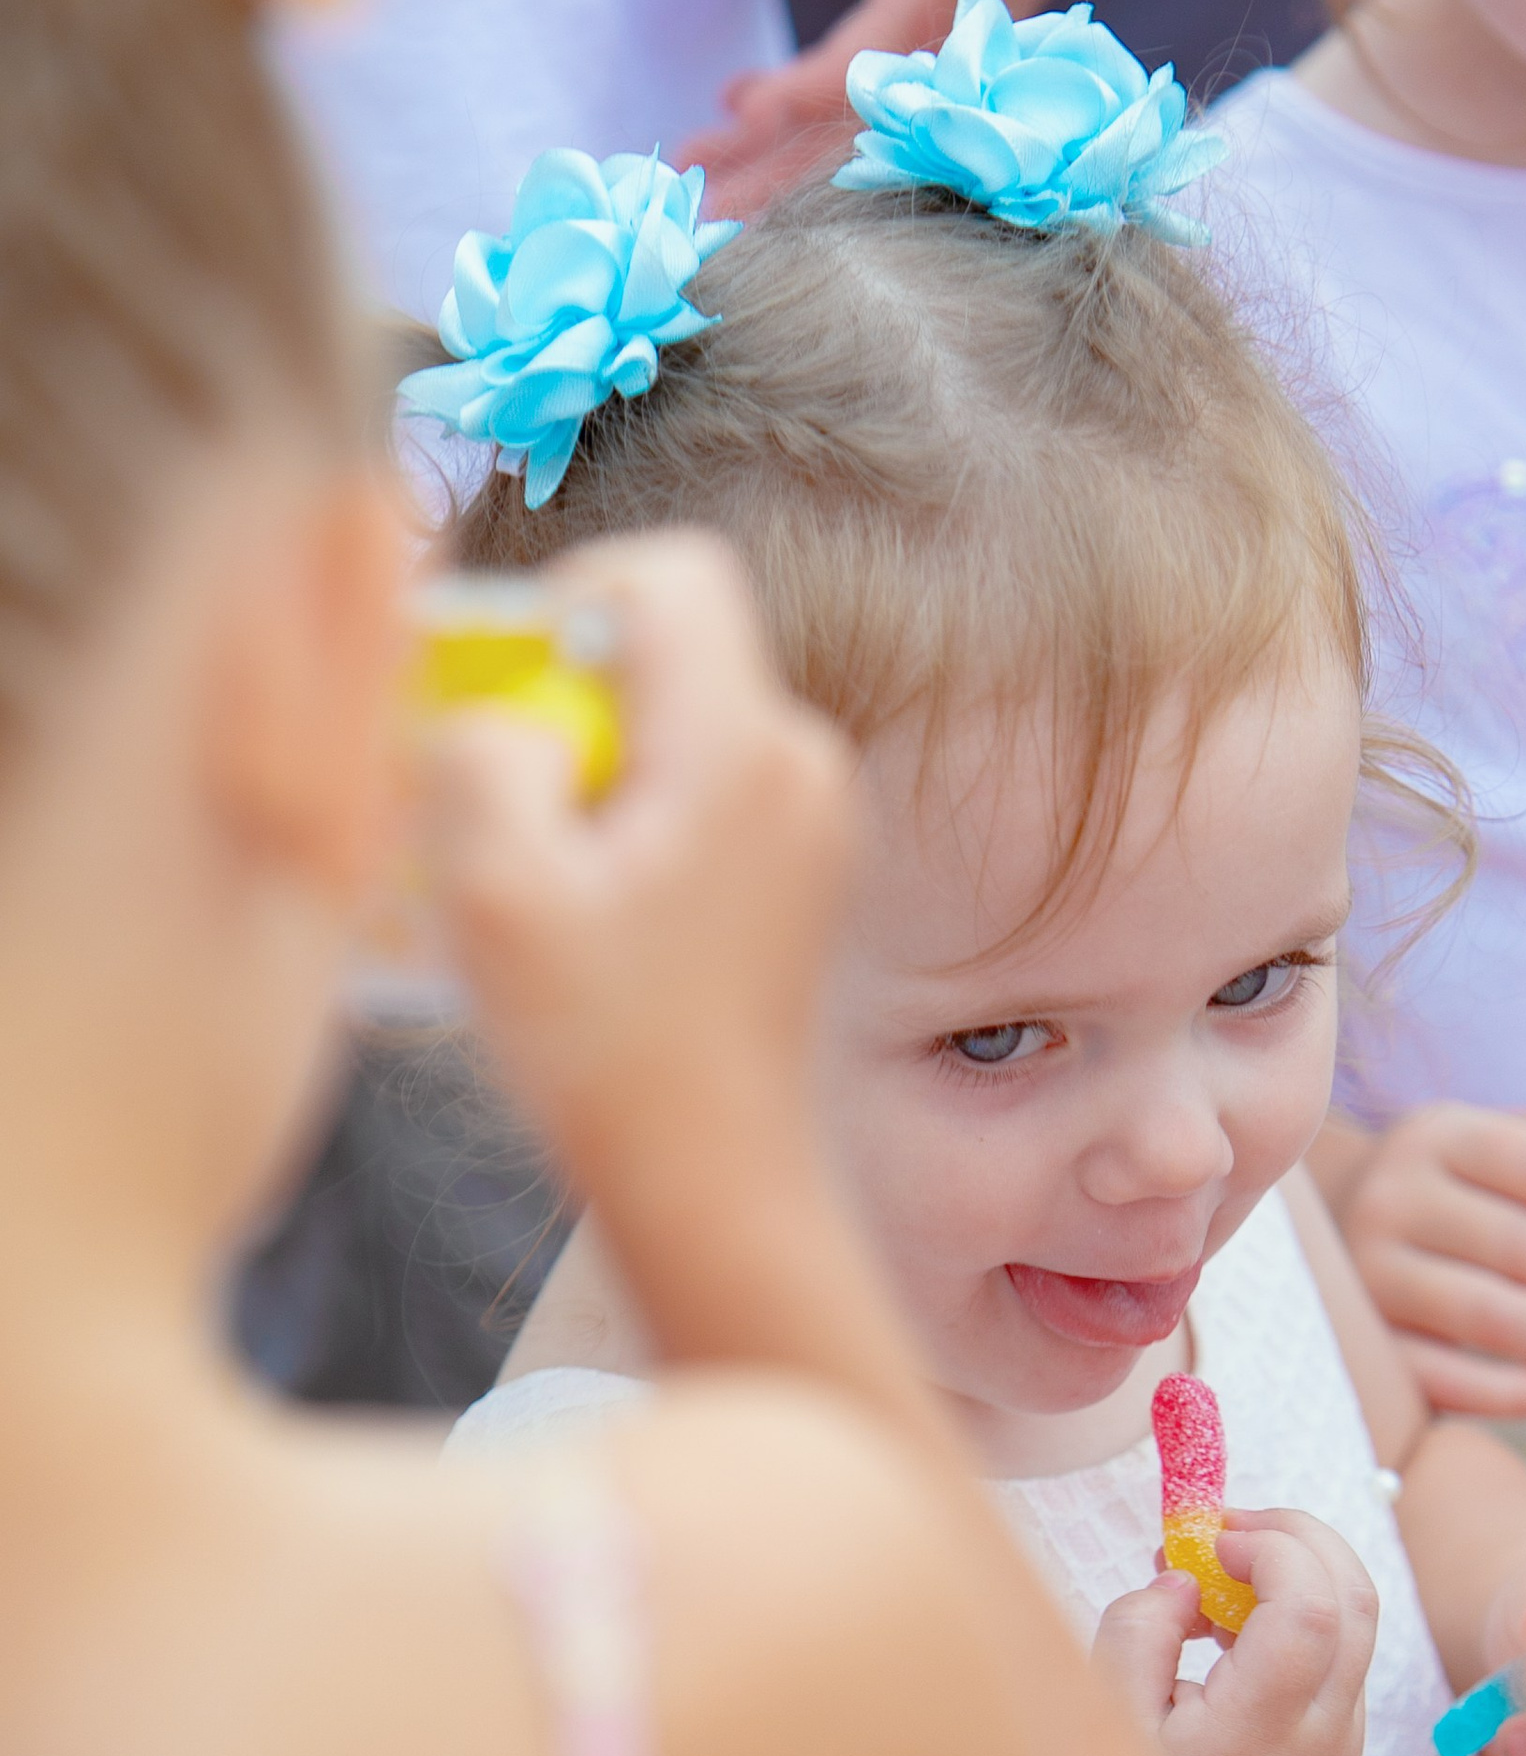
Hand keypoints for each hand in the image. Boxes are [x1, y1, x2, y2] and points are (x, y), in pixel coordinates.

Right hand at [412, 532, 861, 1210]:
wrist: (712, 1180)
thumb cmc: (609, 1049)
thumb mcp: (496, 888)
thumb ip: (482, 750)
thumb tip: (506, 712)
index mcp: (744, 749)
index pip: (673, 574)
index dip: (573, 596)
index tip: (510, 689)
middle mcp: (801, 765)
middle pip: (666, 654)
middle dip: (566, 705)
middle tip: (500, 809)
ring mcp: (812, 822)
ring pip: (675, 729)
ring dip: (589, 776)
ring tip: (539, 885)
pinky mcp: (797, 874)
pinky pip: (697, 795)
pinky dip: (629, 827)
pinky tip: (583, 920)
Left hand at [680, 0, 1065, 220]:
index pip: (910, 13)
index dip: (835, 80)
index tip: (746, 118)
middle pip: (917, 85)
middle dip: (811, 152)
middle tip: (707, 204)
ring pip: (921, 100)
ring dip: (816, 153)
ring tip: (713, 188)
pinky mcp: (992, 10)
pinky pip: (923, 83)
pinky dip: (842, 118)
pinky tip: (758, 139)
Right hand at [1089, 1508, 1378, 1755]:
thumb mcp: (1106, 1722)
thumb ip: (1141, 1631)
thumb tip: (1188, 1582)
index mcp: (1263, 1732)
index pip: (1310, 1602)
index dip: (1269, 1546)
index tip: (1207, 1539)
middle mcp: (1323, 1742)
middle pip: (1358, 1599)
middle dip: (1299, 1538)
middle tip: (1226, 1529)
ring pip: (1359, 1632)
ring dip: (1301, 1580)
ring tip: (1215, 1585)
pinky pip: (1344, 1672)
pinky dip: (1305, 1627)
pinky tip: (1231, 1641)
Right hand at [1335, 1101, 1525, 1418]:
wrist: (1323, 1235)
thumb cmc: (1447, 1189)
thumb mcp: (1495, 1142)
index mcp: (1437, 1136)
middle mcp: (1392, 1198)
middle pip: (1519, 1246)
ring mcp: (1367, 1275)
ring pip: (1486, 1314)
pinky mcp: (1360, 1344)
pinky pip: (1442, 1377)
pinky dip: (1513, 1392)